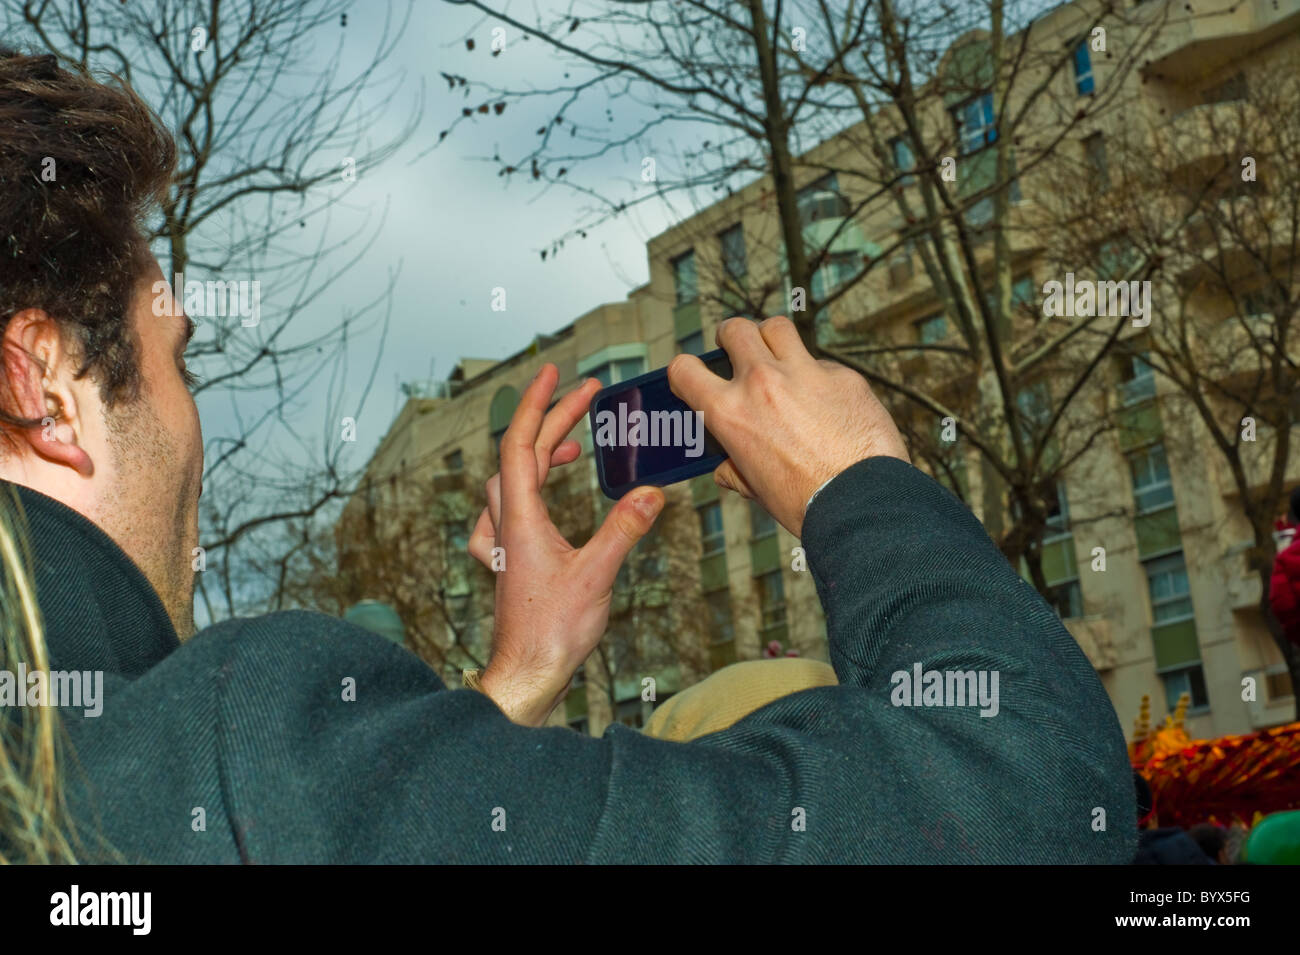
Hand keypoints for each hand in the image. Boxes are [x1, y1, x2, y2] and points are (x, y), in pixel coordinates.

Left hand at [467, 363, 664, 725]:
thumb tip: (652, 492)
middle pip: (522, 456)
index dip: (540, 404)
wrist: (526, 675)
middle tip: (584, 397)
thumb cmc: (552, 633)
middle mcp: (506, 525)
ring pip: (510, 482)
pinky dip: (524, 493)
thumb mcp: (598, 575)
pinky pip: (506, 513)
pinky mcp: (509, 564)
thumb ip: (624, 529)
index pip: (522, 443)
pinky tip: (535, 503)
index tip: (556, 374)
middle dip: (553, 422)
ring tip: (571, 448)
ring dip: (539, 455)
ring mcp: (504, 544)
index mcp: (521, 518)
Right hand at [668, 316, 907, 537]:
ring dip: (771, 338)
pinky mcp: (842, 375)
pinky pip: (822, 363)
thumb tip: (727, 469)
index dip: (684, 372)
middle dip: (730, 336)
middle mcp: (761, 382)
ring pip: (777, 328)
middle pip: (735, 330)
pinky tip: (826, 400)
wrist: (861, 502)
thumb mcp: (756, 488)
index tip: (693, 376)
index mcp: (730, 413)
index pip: (684, 369)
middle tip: (737, 348)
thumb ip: (736, 470)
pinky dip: (817, 375)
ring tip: (777, 354)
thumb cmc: (807, 502)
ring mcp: (804, 372)